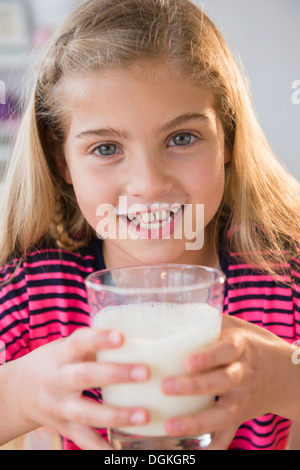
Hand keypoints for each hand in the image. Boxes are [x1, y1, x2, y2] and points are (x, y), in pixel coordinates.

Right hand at [16, 327, 149, 449]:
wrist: (19, 390)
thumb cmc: (56, 362)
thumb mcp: (67, 347)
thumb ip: (94, 344)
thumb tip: (136, 338)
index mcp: (61, 354)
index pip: (79, 342)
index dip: (100, 339)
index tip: (122, 337)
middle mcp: (58, 380)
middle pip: (85, 376)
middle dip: (115, 374)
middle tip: (145, 372)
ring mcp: (60, 407)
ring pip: (86, 413)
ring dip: (116, 415)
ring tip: (144, 415)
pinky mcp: (64, 427)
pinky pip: (83, 439)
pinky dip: (100, 448)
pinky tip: (119, 452)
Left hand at [162, 315, 297, 448]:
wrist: (285, 373)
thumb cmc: (252, 344)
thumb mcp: (237, 326)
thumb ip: (209, 319)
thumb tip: (171, 308)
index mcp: (240, 347)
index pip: (226, 351)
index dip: (208, 356)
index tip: (187, 361)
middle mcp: (243, 373)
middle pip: (222, 382)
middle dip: (194, 386)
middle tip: (166, 387)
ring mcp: (243, 397)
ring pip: (223, 413)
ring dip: (197, 421)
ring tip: (170, 426)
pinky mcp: (242, 415)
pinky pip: (230, 433)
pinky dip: (216, 446)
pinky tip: (198, 453)